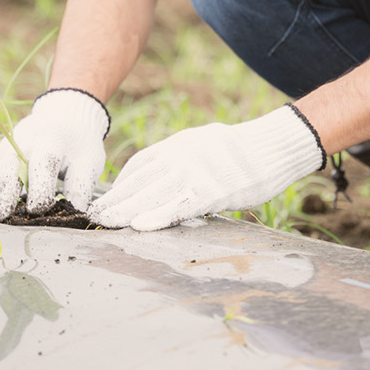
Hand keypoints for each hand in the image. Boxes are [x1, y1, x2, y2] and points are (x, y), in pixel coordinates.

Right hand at [0, 88, 109, 219]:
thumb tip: (75, 218)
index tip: (38, 210)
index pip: (43, 162)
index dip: (39, 188)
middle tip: (6, 219)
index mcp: (53, 138)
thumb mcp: (88, 161)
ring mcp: (8, 147)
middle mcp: (25, 140)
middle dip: (7, 194)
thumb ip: (80, 188)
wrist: (65, 117)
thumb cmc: (79, 145)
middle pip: (11, 166)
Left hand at [90, 105, 324, 230]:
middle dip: (116, 199)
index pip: (141, 164)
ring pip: (153, 194)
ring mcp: (196, 173)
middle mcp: (182, 156)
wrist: (275, 147)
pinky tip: (139, 226)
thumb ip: (183, 156)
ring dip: (126, 211)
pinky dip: (157, 216)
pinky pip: (179, 206)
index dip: (122, 183)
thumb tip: (164, 173)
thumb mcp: (206, 143)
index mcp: (180, 144)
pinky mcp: (213, 191)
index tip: (108, 199)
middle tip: (95, 216)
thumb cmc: (243, 151)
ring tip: (106, 224)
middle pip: (141, 181)